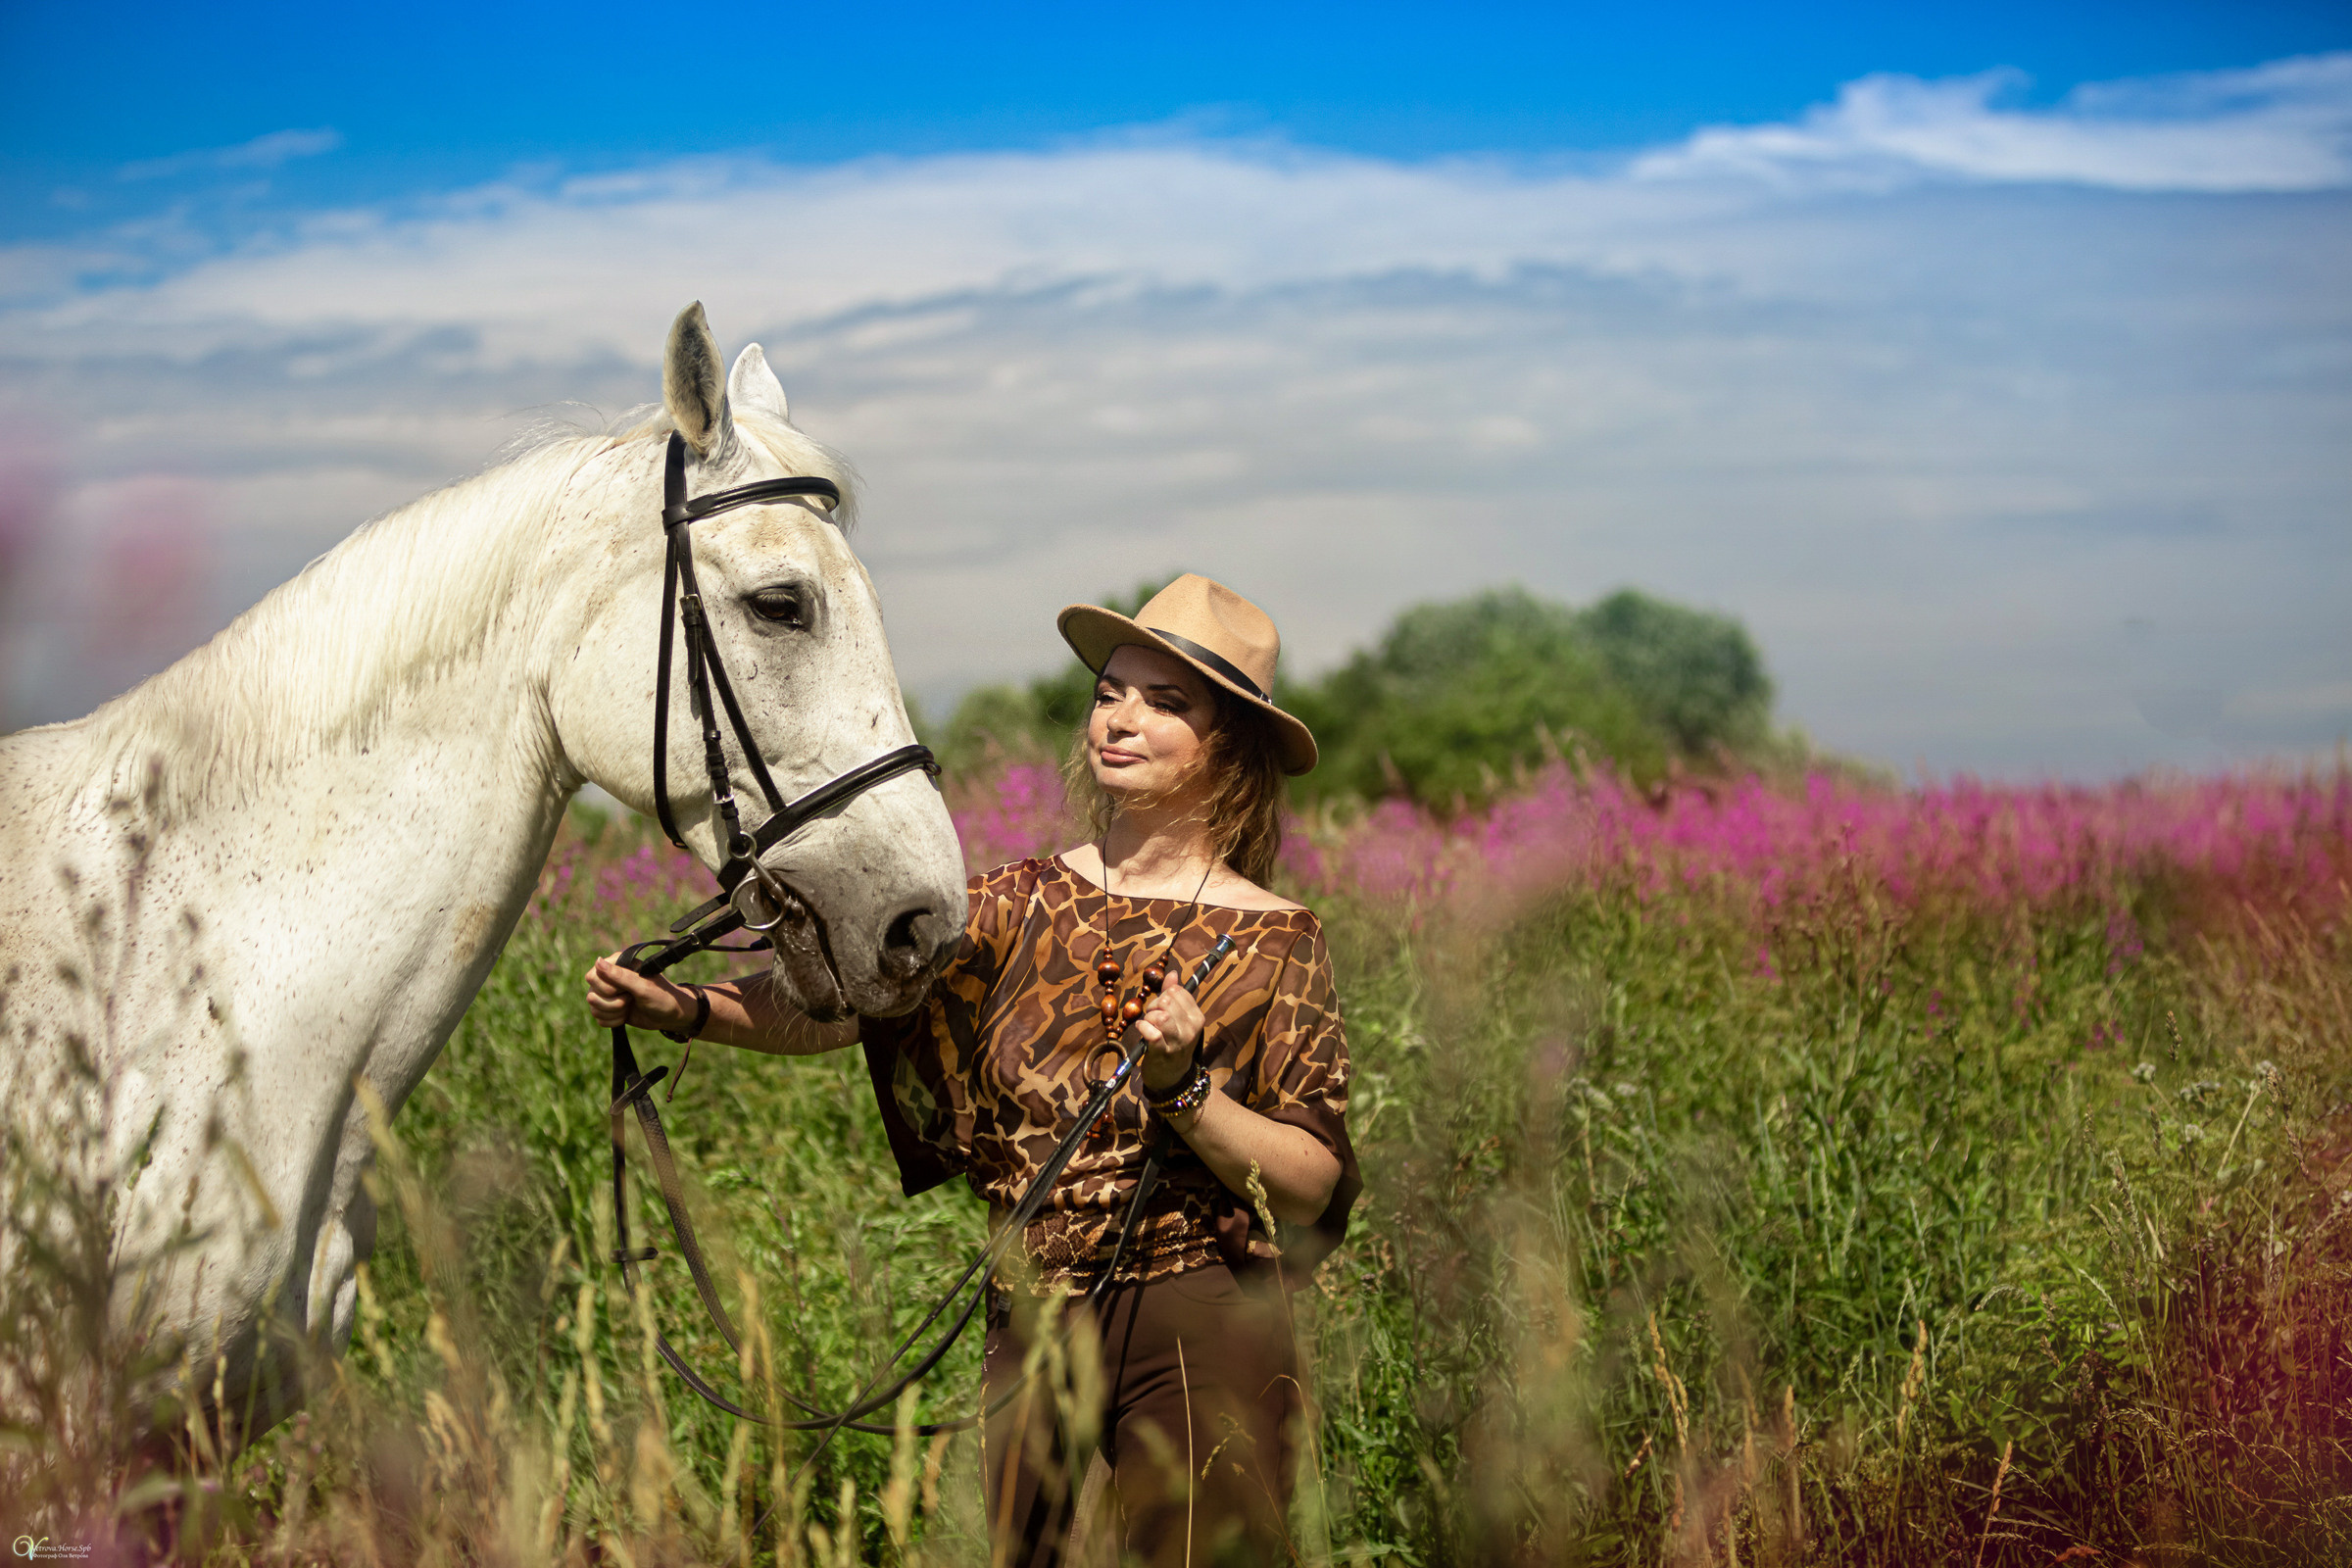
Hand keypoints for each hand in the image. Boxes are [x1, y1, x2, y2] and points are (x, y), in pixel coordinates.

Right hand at [585, 954, 696, 1031]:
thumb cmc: (662, 997)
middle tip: (630, 999)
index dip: (606, 988)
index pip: (592, 976)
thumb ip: (620, 976)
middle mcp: (610, 977)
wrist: (671, 1016)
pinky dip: (613, 1021)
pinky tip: (626, 1015)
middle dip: (612, 1003)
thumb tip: (597, 962)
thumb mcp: (643, 987)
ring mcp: (608, 994)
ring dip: (613, 1012)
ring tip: (629, 1007)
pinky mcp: (609, 1008)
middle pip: (592, 994)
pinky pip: (598, 1018)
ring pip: (594, 1007)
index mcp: (617, 964)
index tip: (625, 991)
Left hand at [1132, 967, 1204, 1094]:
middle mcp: (1191, 1029)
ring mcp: (1178, 1042)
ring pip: (1160, 1016)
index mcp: (1197, 1017)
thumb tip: (1172, 973)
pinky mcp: (1163, 1052)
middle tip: (1152, 1018)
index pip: (1178, 991)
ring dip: (1149, 1018)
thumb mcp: (1179, 1020)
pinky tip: (1142, 1031)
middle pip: (1166, 1001)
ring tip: (1148, 1026)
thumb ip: (1174, 995)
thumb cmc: (1173, 1044)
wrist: (1172, 1077)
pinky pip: (1151, 1033)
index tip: (1161, 1007)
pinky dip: (1143, 1028)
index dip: (1164, 994)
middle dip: (1154, 1006)